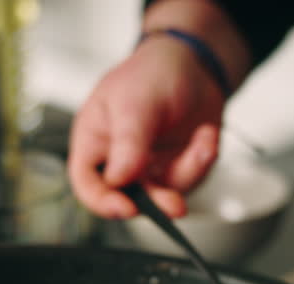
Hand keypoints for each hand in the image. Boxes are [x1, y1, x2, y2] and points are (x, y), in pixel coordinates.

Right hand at [68, 37, 224, 218]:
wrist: (196, 64)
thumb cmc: (153, 72)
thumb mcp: (135, 101)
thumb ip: (128, 141)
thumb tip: (119, 179)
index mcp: (95, 140)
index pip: (87, 183)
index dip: (102, 202)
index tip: (127, 208)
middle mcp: (121, 159)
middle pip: (130, 198)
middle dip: (157, 201)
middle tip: (174, 205)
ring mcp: (151, 167)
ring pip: (167, 193)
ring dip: (190, 169)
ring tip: (203, 139)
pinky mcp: (179, 168)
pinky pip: (193, 179)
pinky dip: (204, 159)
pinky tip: (206, 134)